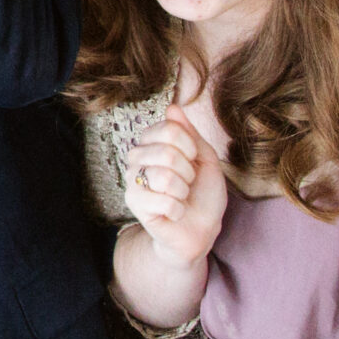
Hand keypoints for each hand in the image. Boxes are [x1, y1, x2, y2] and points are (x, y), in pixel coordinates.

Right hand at [124, 103, 228, 272]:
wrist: (199, 230)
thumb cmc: (202, 194)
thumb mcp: (206, 160)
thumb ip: (191, 134)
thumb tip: (173, 108)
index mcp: (153, 141)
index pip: (170, 128)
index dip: (191, 148)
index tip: (193, 162)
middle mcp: (137, 156)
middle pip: (168, 152)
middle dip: (188, 174)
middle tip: (186, 184)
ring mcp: (132, 178)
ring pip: (165, 177)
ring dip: (182, 193)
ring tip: (179, 198)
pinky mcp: (133, 201)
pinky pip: (163, 200)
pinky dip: (177, 209)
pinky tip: (173, 212)